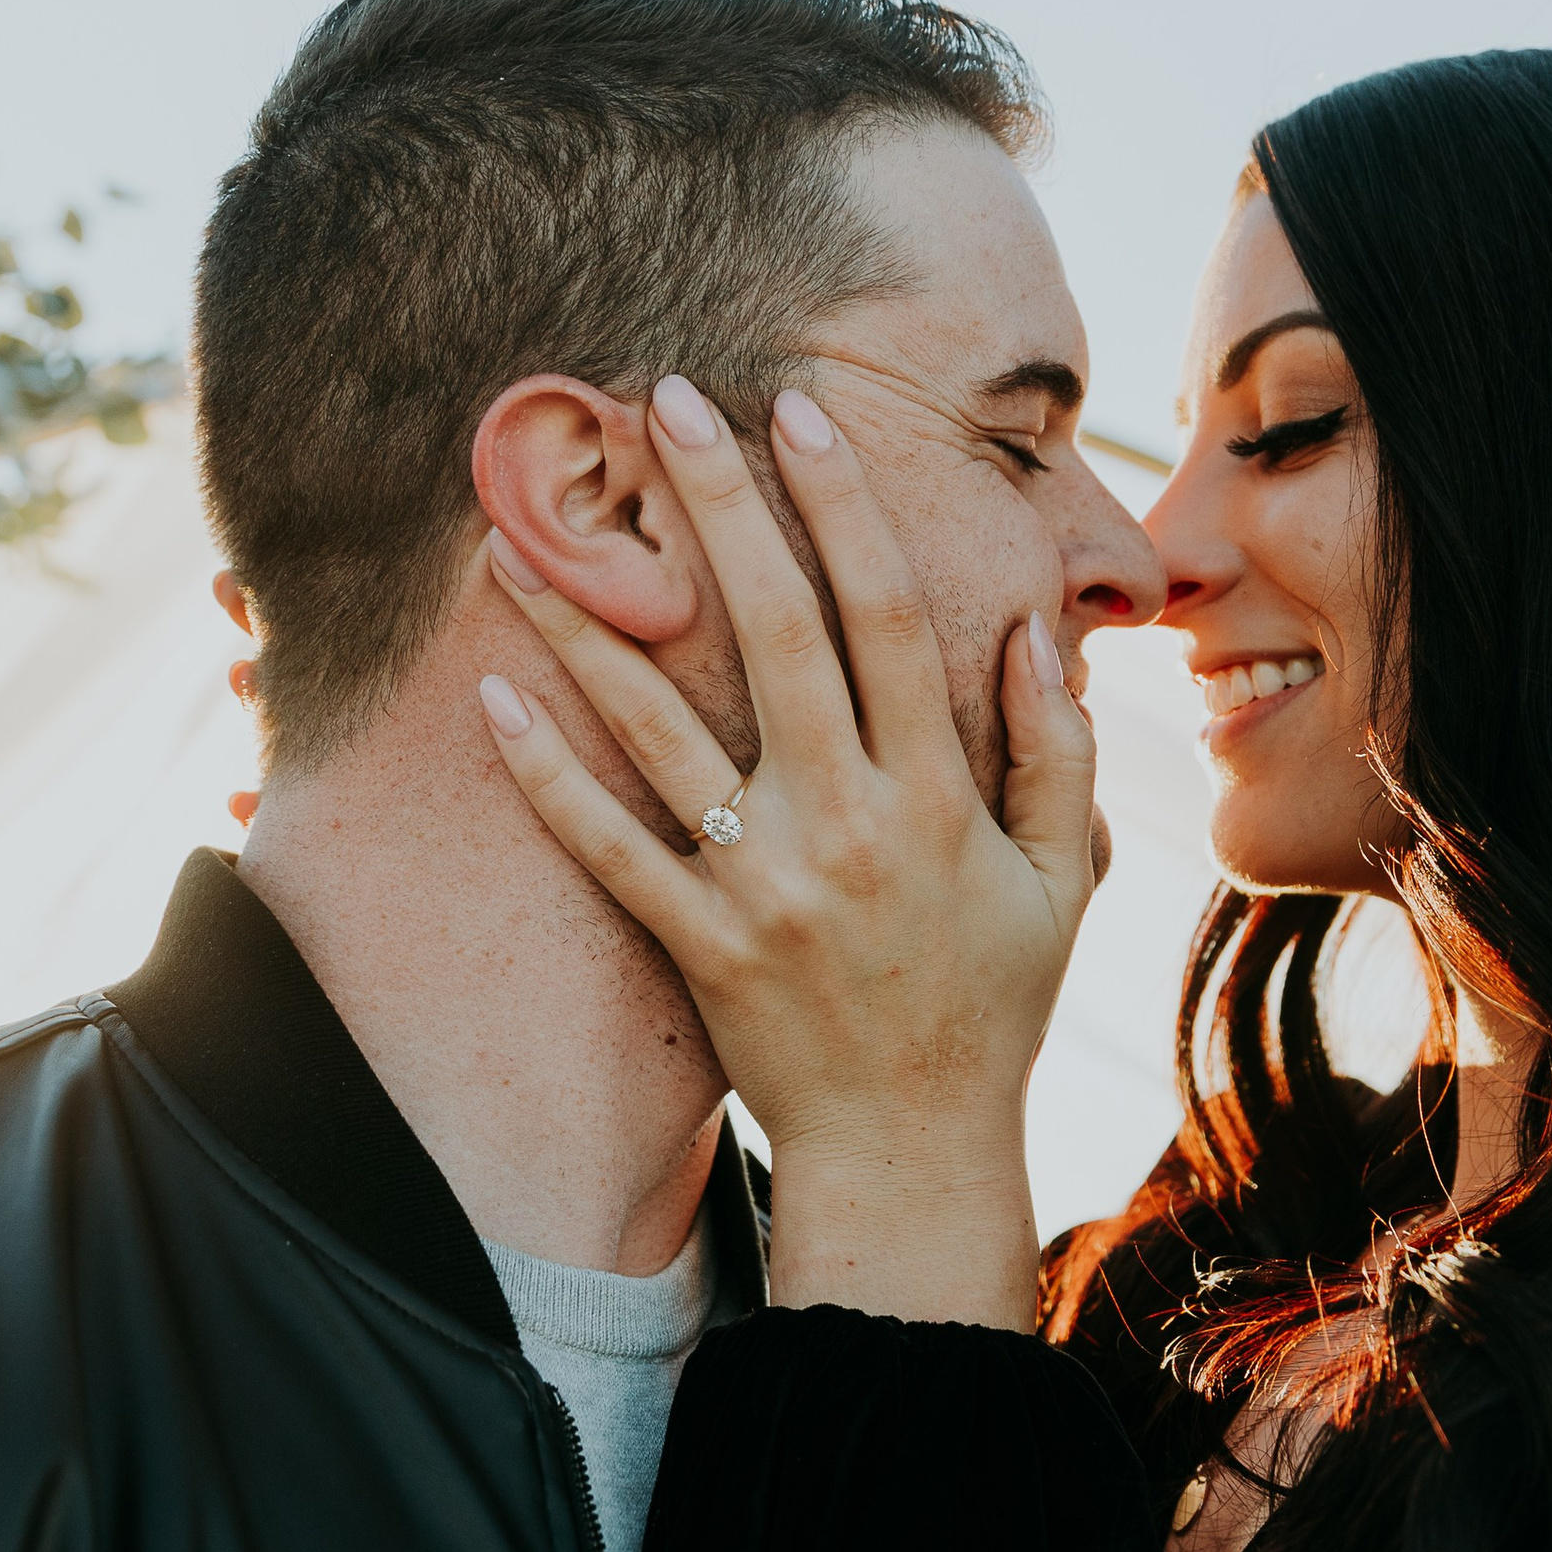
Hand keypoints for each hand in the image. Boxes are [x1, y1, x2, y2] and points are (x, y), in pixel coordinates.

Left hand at [476, 375, 1102, 1327]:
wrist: (913, 1151)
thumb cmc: (990, 1005)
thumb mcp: (1059, 876)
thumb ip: (1053, 749)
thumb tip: (1034, 630)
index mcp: (935, 795)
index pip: (886, 617)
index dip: (843, 507)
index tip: (798, 414)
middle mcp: (846, 823)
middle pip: (777, 634)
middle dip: (721, 507)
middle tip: (663, 399)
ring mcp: (762, 884)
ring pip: (665, 730)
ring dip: (589, 627)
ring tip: (523, 534)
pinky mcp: (697, 941)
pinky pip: (608, 848)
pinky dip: (548, 777)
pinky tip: (492, 701)